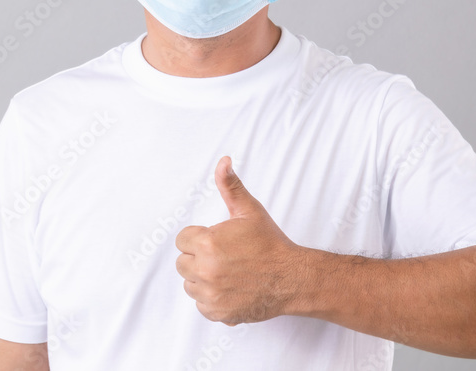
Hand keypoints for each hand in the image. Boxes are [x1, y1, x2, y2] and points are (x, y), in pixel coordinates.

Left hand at [175, 156, 307, 324]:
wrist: (293, 278)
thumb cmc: (271, 244)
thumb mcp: (249, 211)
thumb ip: (230, 186)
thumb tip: (223, 162)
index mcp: (207, 243)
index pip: (182, 240)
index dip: (199, 239)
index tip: (216, 241)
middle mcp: (206, 270)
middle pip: (182, 263)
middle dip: (198, 259)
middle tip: (224, 257)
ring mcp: (212, 294)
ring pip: (190, 285)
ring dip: (203, 280)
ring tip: (228, 273)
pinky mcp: (219, 313)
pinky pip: (201, 305)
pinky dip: (212, 300)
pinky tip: (230, 289)